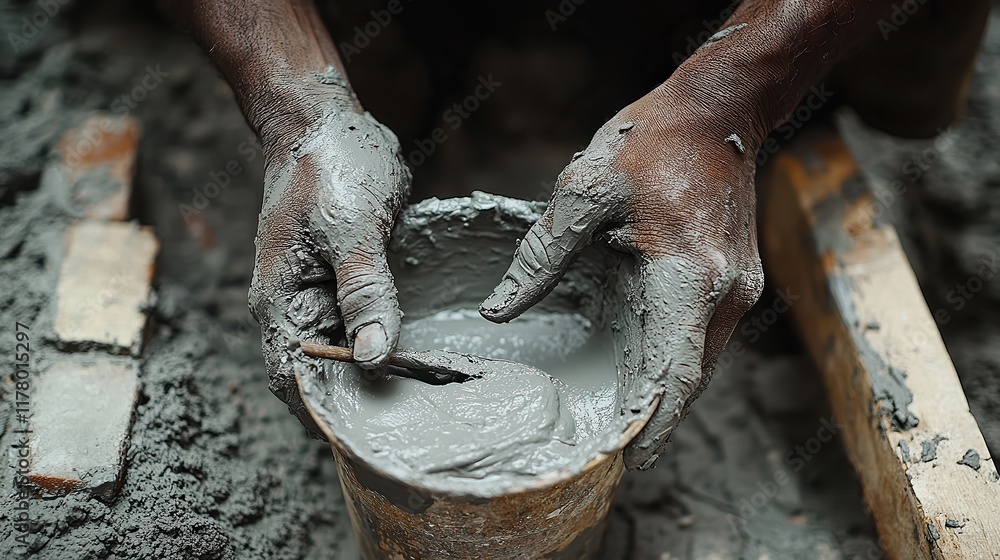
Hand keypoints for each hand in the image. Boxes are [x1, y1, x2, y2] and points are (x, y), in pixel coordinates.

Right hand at [249, 93, 410, 434]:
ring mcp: (323, 296)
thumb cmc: (329, 167)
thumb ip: (364, 292)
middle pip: (325, 375)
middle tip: (416, 421)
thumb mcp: (351, 229)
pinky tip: (423, 356)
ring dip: (380, 375)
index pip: (295, 381)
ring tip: (426, 396)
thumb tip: (373, 356)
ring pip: (349, 353)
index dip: (328, 414)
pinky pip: (368, 325)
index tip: (374, 434)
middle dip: (362, 401)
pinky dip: (390, 343)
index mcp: (281, 303)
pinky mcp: (349, 282)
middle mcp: (297, 308)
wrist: (330, 122)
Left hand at [479, 85, 763, 468]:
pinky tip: (636, 370)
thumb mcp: (583, 192)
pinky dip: (669, 362)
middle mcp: (724, 294)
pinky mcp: (732, 280)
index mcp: (689, 277)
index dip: (652, 427)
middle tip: (608, 454)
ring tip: (617, 423)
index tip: (626, 465)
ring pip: (698, 363)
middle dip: (652, 422)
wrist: (718, 110)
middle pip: (689, 380)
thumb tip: (500, 310)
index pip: (674, 376)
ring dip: (661, 394)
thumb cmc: (651, 142)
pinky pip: (699, 337)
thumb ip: (541, 258)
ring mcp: (736, 289)